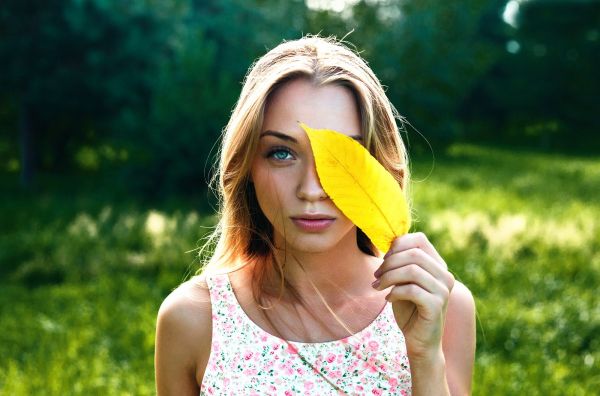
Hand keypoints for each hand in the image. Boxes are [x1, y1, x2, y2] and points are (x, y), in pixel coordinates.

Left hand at [372, 232, 454, 360]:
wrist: (419, 341)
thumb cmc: (408, 308)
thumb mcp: (402, 281)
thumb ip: (400, 263)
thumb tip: (388, 243)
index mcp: (438, 265)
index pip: (419, 239)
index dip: (397, 245)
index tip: (383, 260)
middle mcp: (445, 275)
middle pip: (413, 254)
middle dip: (389, 262)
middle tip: (376, 275)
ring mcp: (443, 290)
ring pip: (412, 270)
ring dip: (389, 277)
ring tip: (378, 286)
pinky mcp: (436, 305)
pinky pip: (411, 290)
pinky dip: (394, 292)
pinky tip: (388, 298)